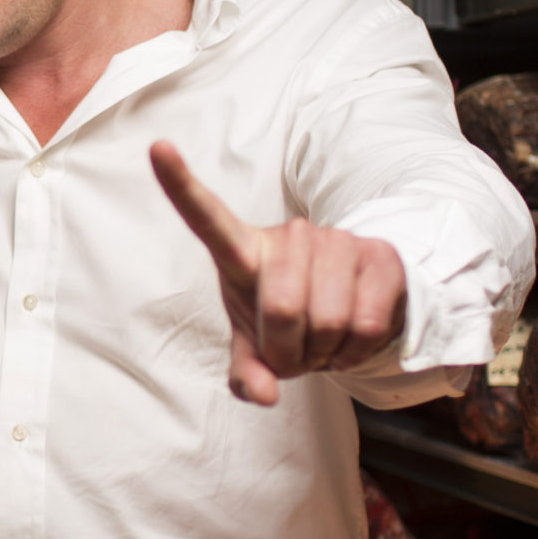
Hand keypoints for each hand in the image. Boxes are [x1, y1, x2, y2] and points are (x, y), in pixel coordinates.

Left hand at [150, 140, 408, 406]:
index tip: (157, 146)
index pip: (206, 217)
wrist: (354, 314)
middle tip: (295, 350)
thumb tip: (261, 393)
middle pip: (281, 309)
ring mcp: (337, 240)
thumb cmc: (288, 327)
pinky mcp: (381, 255)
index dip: (180, 184)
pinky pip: (365, 325)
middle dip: (289, 352)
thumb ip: (246, 373)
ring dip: (324, 352)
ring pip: (328, 321)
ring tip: (322, 340)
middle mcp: (290, 235)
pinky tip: (350, 339)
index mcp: (243, 251)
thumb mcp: (256, 351)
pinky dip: (355, 352)